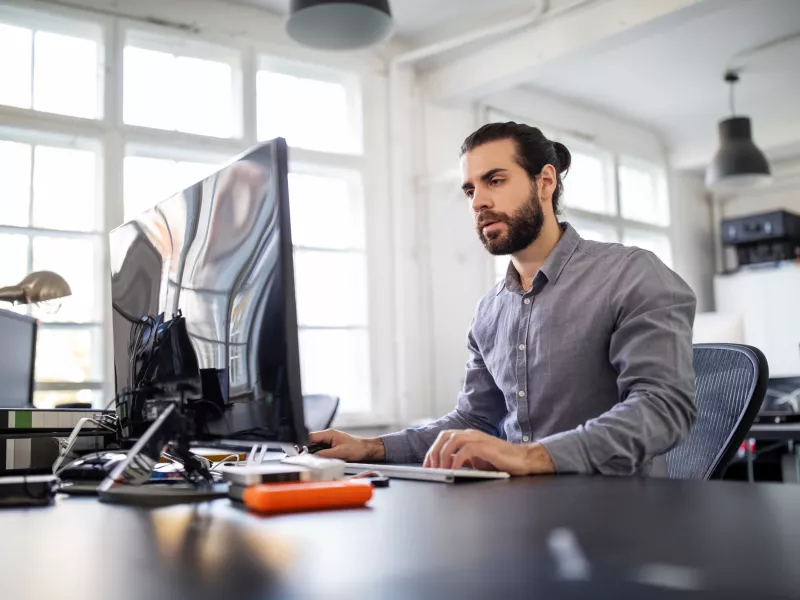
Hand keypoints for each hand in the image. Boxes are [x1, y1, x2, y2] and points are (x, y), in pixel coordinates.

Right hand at [307, 429, 385, 461]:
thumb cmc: (356, 448)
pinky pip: (321, 450)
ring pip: (315, 447)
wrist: (366, 450)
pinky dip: (319, 455)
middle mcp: (327, 436)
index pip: (311, 437)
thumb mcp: (340, 453)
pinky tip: (320, 460)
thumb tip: (314, 457)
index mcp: (329, 434)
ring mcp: (328, 441)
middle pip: (311, 442)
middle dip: (307, 450)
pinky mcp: (330, 446)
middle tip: (305, 459)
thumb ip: (326, 454)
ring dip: (313, 453)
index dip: (303, 444)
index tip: (298, 451)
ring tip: (313, 460)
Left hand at [423, 429, 554, 475]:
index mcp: (468, 437)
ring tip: (440, 470)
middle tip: (430, 468)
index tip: (426, 466)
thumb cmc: (500, 462)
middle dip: (434, 451)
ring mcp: (479, 439)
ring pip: (453, 440)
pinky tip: (453, 470)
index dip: (432, 450)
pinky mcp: (486, 446)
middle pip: (445, 436)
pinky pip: (466, 450)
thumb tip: (445, 466)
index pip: (444, 438)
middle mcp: (471, 434)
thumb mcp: (476, 462)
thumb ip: (462, 461)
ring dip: (443, 455)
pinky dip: (456, 459)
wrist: (522, 460)